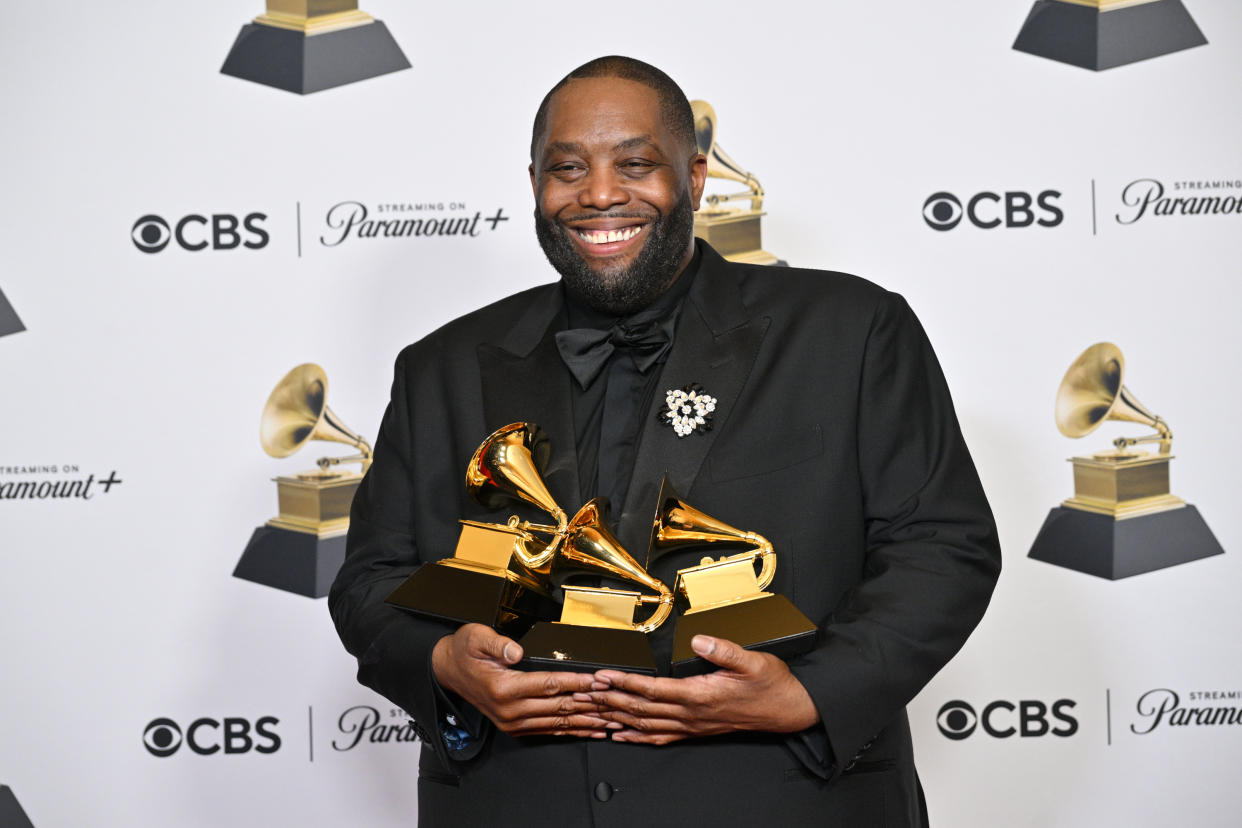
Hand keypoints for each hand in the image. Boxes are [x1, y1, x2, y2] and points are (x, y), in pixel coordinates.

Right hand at [431, 623, 617, 738]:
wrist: (447, 670)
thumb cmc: (463, 651)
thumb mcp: (476, 638)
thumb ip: (498, 644)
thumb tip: (517, 650)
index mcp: (503, 688)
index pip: (549, 685)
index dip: (576, 682)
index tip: (598, 681)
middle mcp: (510, 710)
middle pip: (559, 708)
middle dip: (590, 705)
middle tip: (615, 703)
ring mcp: (512, 722)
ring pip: (558, 723)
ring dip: (587, 722)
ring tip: (611, 720)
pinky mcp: (515, 726)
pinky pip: (549, 731)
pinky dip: (572, 731)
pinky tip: (591, 730)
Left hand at [576, 635, 819, 744]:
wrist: (789, 709)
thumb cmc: (771, 683)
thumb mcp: (753, 660)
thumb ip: (724, 650)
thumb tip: (698, 640)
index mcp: (701, 696)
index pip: (654, 690)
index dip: (625, 683)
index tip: (602, 675)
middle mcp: (693, 714)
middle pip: (642, 709)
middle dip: (610, 700)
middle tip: (584, 692)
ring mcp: (693, 725)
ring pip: (646, 725)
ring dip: (617, 717)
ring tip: (592, 711)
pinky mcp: (697, 729)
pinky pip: (661, 737)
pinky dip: (637, 736)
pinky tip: (621, 735)